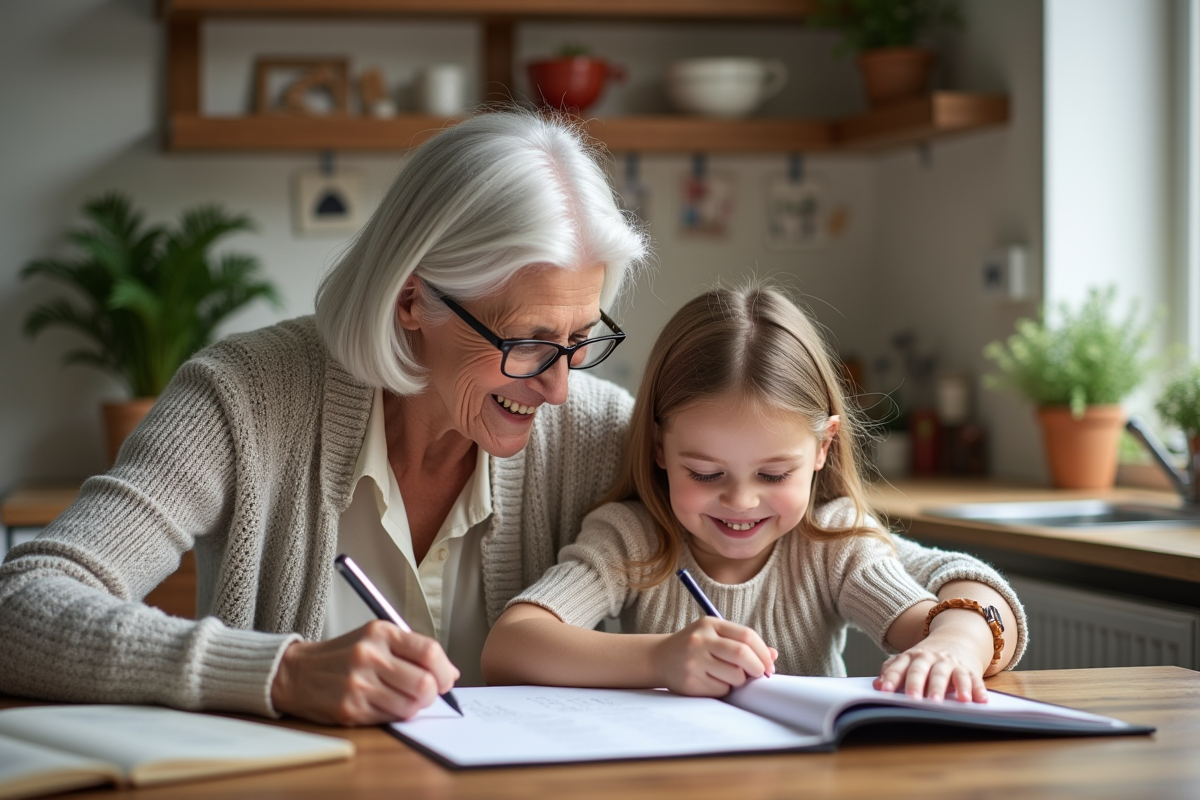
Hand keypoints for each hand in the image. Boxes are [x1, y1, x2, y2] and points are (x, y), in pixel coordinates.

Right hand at [271, 620, 459, 724]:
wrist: (296, 672)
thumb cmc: (343, 655)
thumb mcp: (375, 639)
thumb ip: (412, 650)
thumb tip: (450, 673)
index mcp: (381, 633)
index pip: (429, 651)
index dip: (444, 670)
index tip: (445, 678)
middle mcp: (370, 656)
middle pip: (424, 682)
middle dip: (432, 694)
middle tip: (426, 693)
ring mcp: (359, 683)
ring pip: (410, 706)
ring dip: (414, 707)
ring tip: (403, 699)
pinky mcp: (351, 708)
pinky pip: (390, 718)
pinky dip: (394, 715)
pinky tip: (384, 705)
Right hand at [653, 617, 775, 696]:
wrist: (659, 658)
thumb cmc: (695, 647)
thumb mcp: (716, 636)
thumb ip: (743, 643)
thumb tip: (773, 655)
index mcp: (710, 624)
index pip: (746, 636)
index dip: (763, 652)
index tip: (769, 664)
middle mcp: (700, 640)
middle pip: (742, 654)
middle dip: (758, 668)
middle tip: (760, 675)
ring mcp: (694, 661)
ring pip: (734, 676)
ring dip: (740, 680)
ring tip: (729, 676)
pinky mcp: (690, 681)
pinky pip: (721, 690)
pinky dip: (724, 689)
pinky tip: (712, 681)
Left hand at [873, 629, 986, 703]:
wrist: (958, 637)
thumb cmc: (928, 657)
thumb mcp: (909, 660)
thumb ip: (892, 671)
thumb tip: (877, 685)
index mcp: (912, 656)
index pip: (899, 667)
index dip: (891, 678)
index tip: (885, 691)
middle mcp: (930, 658)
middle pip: (921, 671)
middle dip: (916, 684)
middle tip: (913, 700)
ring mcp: (950, 663)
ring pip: (945, 675)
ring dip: (942, 688)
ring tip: (939, 701)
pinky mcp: (969, 669)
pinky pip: (973, 680)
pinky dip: (975, 690)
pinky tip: (978, 700)